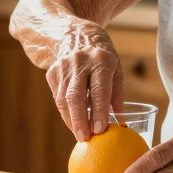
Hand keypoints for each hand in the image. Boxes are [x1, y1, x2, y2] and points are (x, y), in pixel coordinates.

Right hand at [45, 23, 123, 141]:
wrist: (73, 33)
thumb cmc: (101, 55)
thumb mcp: (115, 67)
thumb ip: (117, 94)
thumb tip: (121, 122)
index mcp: (101, 60)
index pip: (99, 89)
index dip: (99, 110)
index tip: (100, 129)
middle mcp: (80, 62)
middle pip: (76, 96)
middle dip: (80, 120)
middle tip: (85, 138)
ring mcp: (63, 67)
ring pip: (64, 99)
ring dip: (71, 120)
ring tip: (80, 135)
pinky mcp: (52, 72)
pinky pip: (58, 97)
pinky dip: (65, 112)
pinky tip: (73, 122)